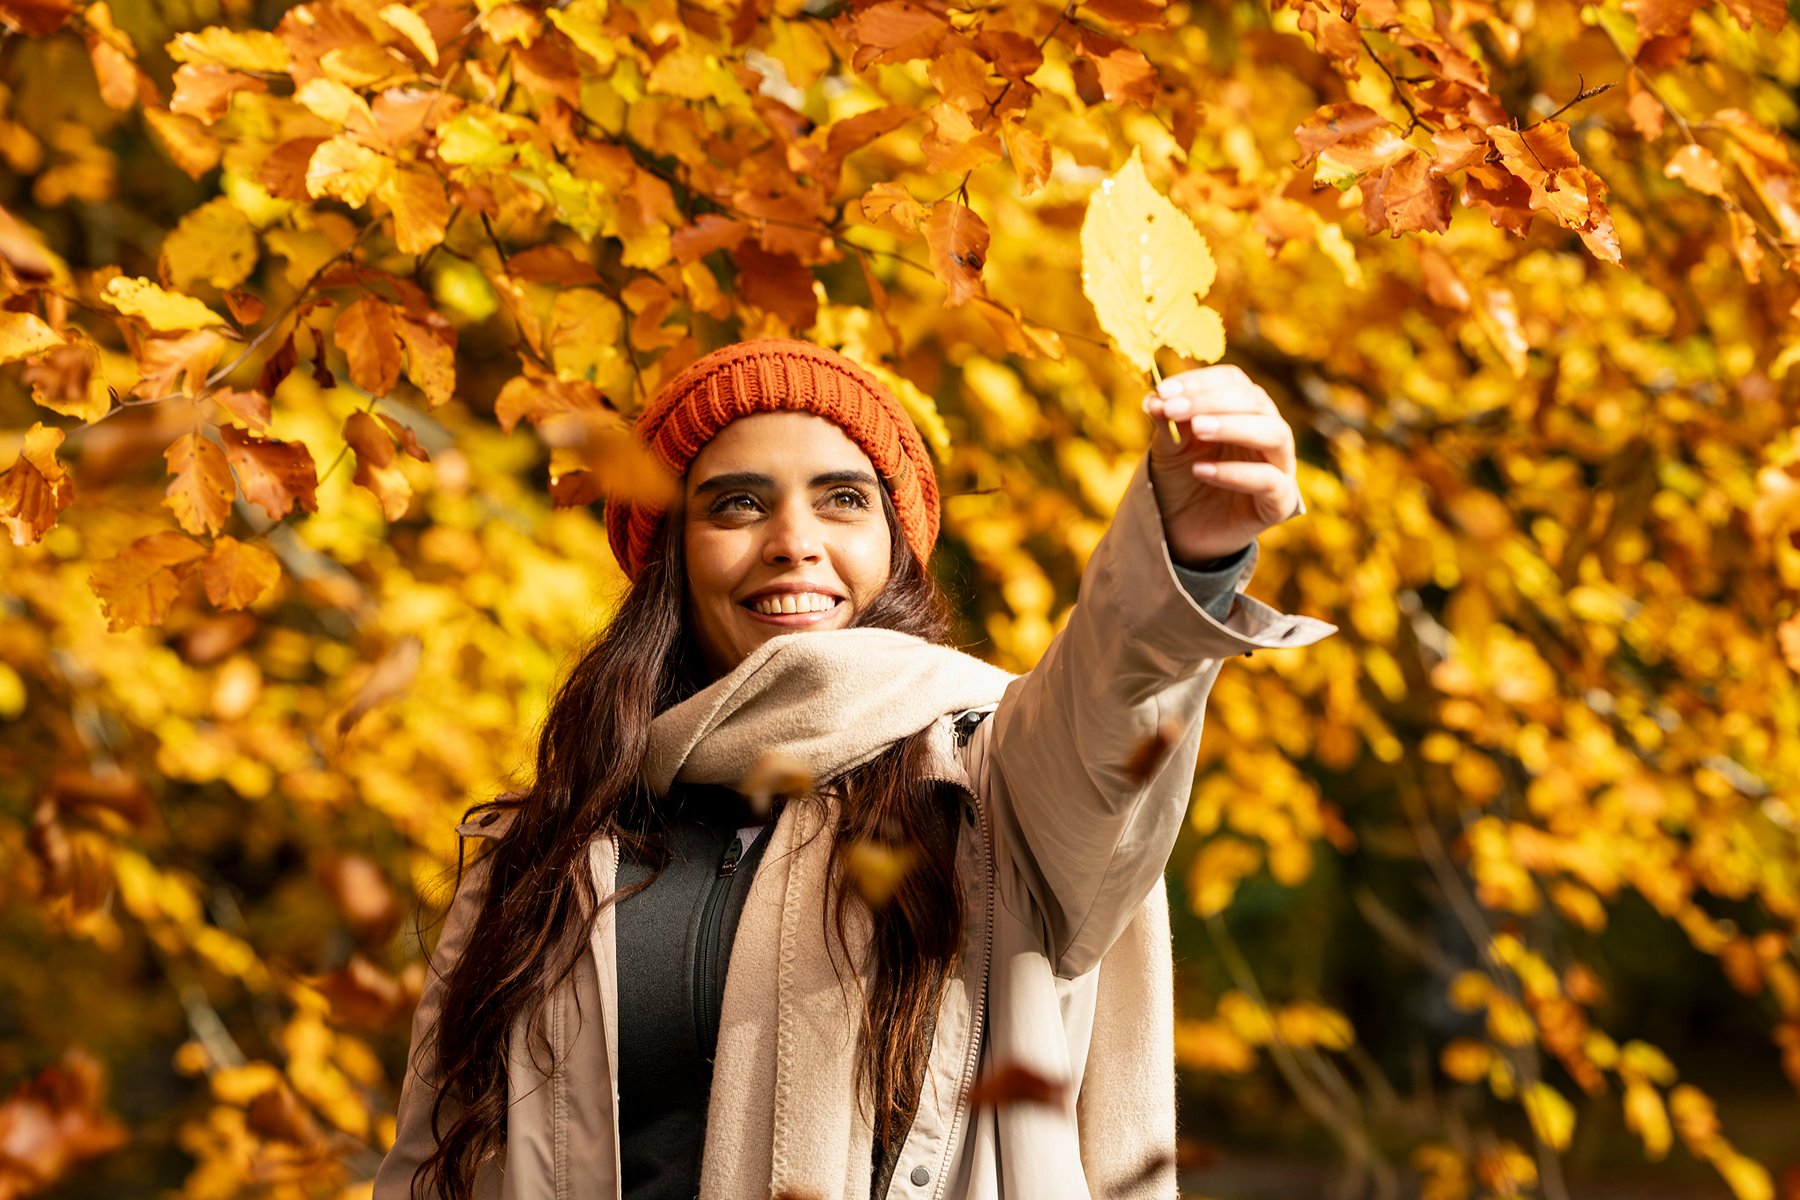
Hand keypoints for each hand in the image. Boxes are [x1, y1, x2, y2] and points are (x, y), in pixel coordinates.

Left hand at [1143, 365, 1302, 566]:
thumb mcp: (1168, 448)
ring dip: (1233, 426)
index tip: (1163, 390)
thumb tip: (1154, 398)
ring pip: (1275, 433)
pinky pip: (1270, 481)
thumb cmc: (1179, 480)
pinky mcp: (1280, 501)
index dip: (1200, 382)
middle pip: (1255, 401)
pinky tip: (1201, 470)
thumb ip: (1167, 423)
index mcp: (1244, 411)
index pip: (1233, 381)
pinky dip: (1236, 473)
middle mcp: (1268, 431)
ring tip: (1197, 429)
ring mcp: (1279, 466)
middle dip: (1211, 401)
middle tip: (1173, 408)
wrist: (1181, 532)